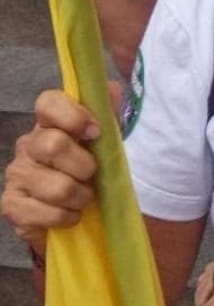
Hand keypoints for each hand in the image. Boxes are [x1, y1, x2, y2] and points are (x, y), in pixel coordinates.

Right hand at [1, 90, 100, 254]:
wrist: (81, 214)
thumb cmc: (93, 172)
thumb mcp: (107, 143)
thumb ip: (108, 115)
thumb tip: (110, 88)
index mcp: (51, 123)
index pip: (48, 102)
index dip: (72, 115)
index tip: (95, 132)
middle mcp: (29, 144)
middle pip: (52, 145)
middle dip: (84, 166)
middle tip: (92, 176)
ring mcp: (17, 174)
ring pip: (55, 186)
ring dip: (80, 197)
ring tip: (84, 199)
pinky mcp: (11, 205)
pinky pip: (44, 213)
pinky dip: (66, 218)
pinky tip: (70, 216)